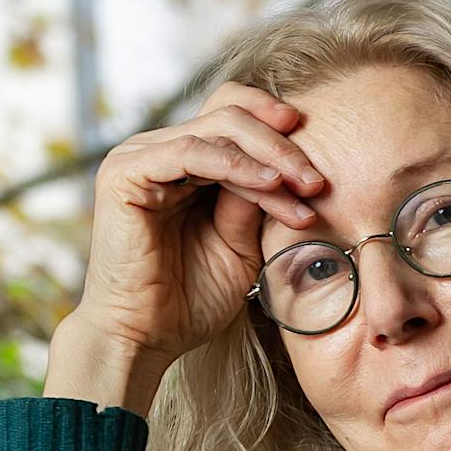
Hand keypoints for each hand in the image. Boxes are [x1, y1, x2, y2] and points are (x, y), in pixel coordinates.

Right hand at [75, 80, 329, 366]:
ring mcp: (139, 158)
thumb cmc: (192, 297)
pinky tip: (271, 185)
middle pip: (229, 115)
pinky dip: (237, 166)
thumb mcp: (242, 244)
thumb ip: (257, 202)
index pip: (231, 115)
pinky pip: (191, 153)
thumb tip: (290, 168)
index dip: (275, 122)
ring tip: (306, 188)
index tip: (324, 153)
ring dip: (270, 157)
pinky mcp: (126, 174)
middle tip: (319, 180)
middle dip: (283, 145)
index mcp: (184, 163)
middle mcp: (158, 151)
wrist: (148, 336)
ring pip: (217, 130)